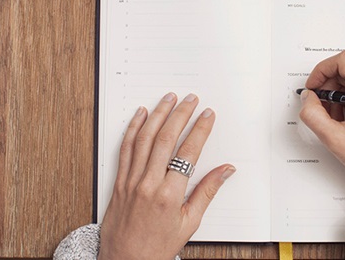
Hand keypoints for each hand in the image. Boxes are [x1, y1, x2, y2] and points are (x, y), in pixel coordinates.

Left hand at [98, 93, 235, 259]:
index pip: (189, 152)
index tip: (207, 115)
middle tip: (191, 99)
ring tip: (169, 99)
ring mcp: (131, 181)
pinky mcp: (119, 181)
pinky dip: (133, 129)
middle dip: (180, 114)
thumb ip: (207, 192)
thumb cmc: (157, 247)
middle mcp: (149, 184)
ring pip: (144, 139)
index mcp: (170, 195)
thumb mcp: (189, 223)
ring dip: (158, 115)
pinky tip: (141, 115)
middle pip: (166, 139)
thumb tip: (225, 171)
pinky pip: (125, 149)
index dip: (200, 130)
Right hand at [299, 51, 344, 193]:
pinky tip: (344, 120)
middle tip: (321, 107)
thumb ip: (313, 114)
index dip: (323, 70)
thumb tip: (307, 97)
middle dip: (328, 88)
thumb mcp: (334, 138)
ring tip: (335, 119)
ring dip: (335, 97)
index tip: (314, 85)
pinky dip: (344, 102)